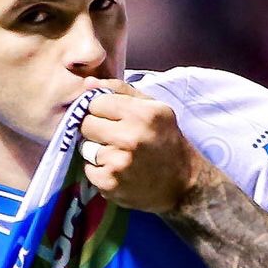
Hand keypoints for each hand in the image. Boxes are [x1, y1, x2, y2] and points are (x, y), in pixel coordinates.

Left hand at [78, 77, 205, 212]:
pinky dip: (99, 170)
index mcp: (142, 114)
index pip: (96, 102)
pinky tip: (117, 170)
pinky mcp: (110, 184)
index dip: (100, 109)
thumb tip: (87, 83)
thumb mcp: (153, 108)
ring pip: (85, 148)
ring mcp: (119, 163)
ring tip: (117, 154)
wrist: (182, 183)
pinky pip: (89, 170)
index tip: (110, 117)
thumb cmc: (166, 140)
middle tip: (112, 136)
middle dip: (95, 128)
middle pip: (86, 124)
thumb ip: (120, 91)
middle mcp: (130, 138)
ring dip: (96, 151)